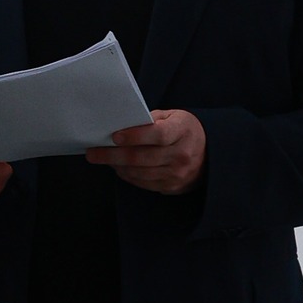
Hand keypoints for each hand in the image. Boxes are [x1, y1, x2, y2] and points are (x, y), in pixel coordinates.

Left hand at [86, 108, 206, 194]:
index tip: (114, 136)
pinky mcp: (172, 187)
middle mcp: (182, 154)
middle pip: (142, 157)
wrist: (210, 154)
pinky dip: (127, 175)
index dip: (135, 136)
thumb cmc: (184, 130)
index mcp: (183, 131)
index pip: (158, 135)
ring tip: (102, 159)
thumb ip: (150, 119)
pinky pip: (143, 183)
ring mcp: (177, 174)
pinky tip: (117, 167)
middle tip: (92, 153)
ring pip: (139, 173)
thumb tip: (121, 126)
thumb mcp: (173, 116)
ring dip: (117, 166)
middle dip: (112, 155)